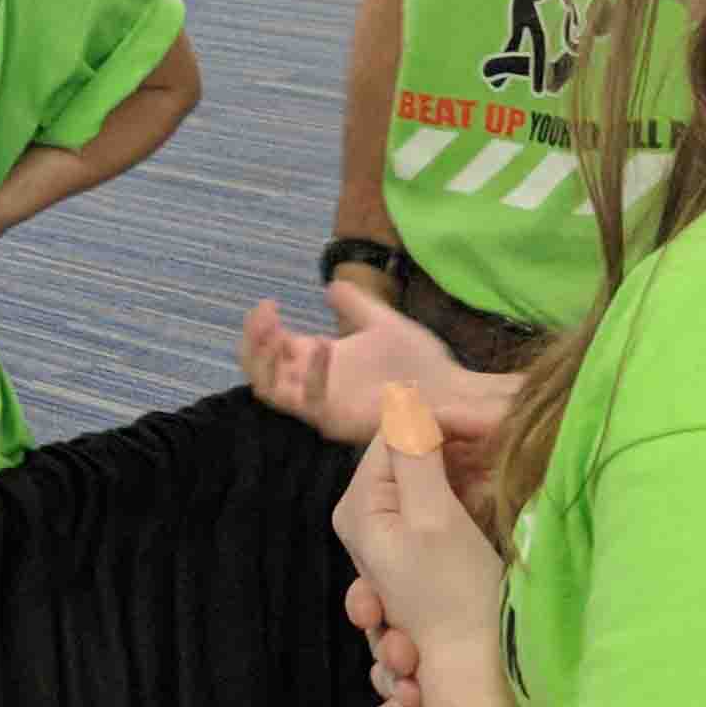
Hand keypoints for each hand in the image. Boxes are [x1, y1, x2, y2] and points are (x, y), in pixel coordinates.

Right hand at [244, 293, 514, 494]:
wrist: (452, 389)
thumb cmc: (418, 363)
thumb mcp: (382, 322)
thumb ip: (356, 305)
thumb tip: (330, 285)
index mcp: (316, 363)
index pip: (270, 350)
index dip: (259, 329)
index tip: (268, 303)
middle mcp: (311, 386)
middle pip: (258, 373)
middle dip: (253, 342)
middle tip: (264, 313)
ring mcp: (322, 406)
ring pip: (271, 391)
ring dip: (267, 358)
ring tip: (278, 329)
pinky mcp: (339, 421)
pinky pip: (310, 402)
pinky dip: (311, 373)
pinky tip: (320, 345)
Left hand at [332, 404, 510, 706]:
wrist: (476, 668)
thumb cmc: (456, 597)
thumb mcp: (434, 517)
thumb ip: (413, 452)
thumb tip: (401, 393)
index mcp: (358, 506)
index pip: (395, 432)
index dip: (446, 418)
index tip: (498, 422)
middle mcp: (365, 516)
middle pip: (411, 452)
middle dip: (459, 445)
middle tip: (509, 446)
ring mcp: (392, 534)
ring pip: (431, 475)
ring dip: (470, 469)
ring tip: (505, 472)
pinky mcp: (421, 548)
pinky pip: (443, 500)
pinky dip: (471, 492)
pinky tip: (495, 500)